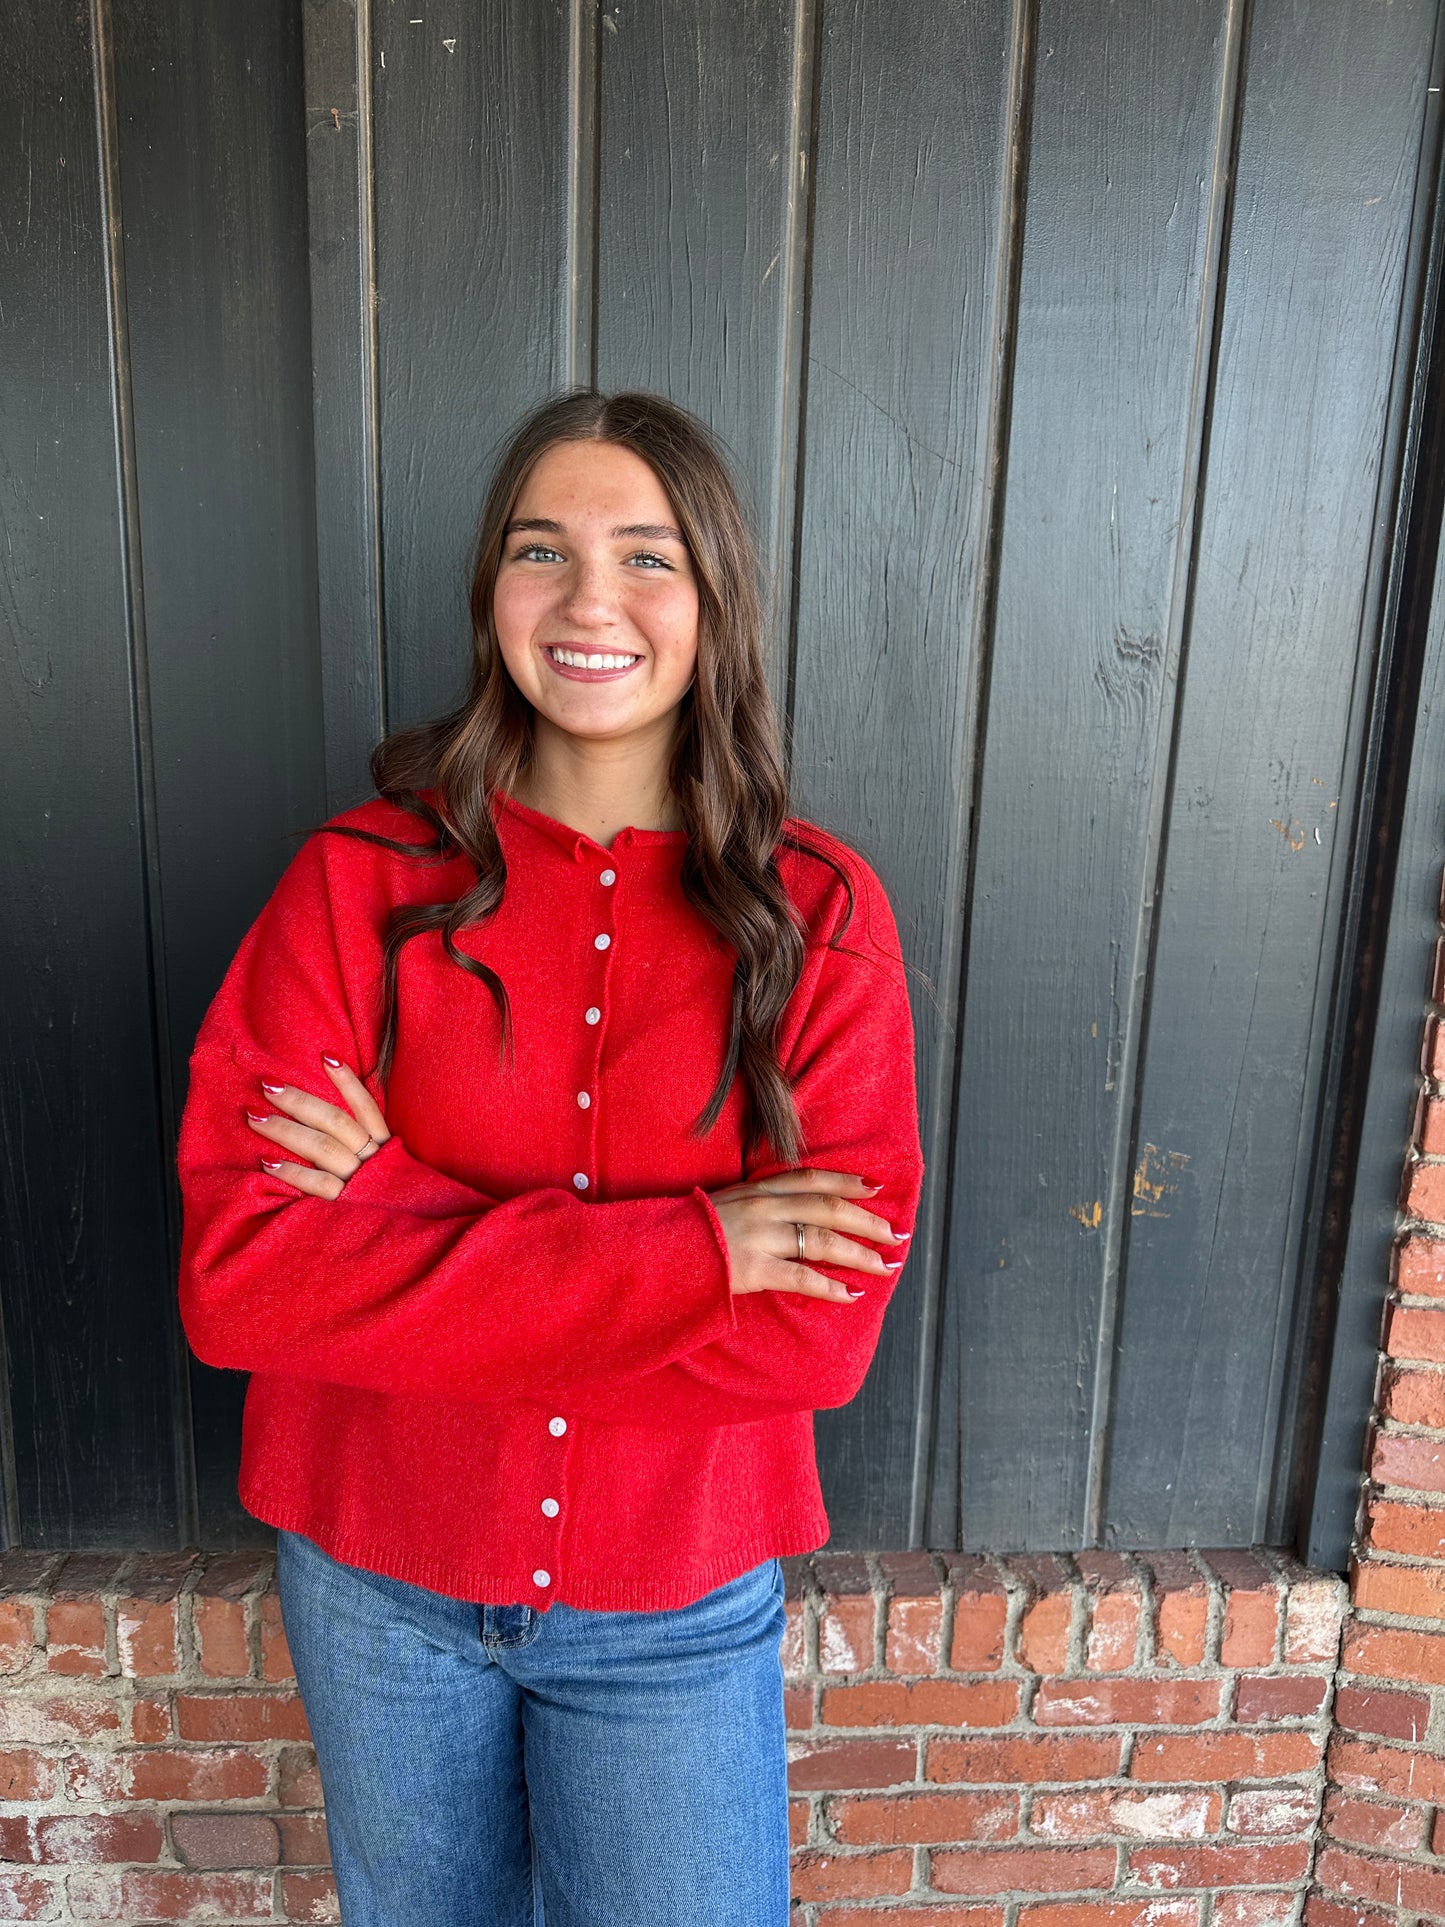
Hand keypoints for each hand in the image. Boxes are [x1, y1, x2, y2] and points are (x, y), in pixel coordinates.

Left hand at [244, 1053, 391, 1199]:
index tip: (325, 1056)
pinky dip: (292, 1172)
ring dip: (285, 1130)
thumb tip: (345, 1115)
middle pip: (334, 1121)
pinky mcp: (346, 1207)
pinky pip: (316, 1185)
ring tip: (255, 1116)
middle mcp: (373, 1161)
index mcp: (386, 1147)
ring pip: (321, 1148)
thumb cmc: (396, 1202)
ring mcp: (359, 1183)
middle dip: (299, 1101)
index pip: (366, 1106)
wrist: (417, 1241)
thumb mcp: (395, 1169)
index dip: (347, 1081)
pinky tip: (267, 1161)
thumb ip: (374, 1145)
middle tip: (268, 1085)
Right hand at [704, 1168, 907, 1302]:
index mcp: (757, 1189)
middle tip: (896, 1234)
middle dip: (868, 1221)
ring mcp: (759, 1237)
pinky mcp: (752, 1269)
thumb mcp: (725, 1203)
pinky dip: (830, 1286)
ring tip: (885, 1266)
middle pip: (829, 1208)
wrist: (652, 1250)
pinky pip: (801, 1277)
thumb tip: (793, 1213)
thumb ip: (758, 1204)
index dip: (848, 1181)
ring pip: (824, 1240)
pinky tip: (851, 1294)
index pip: (812, 1178)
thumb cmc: (688, 1230)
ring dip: (860, 1254)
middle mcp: (764, 1207)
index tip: (877, 1188)